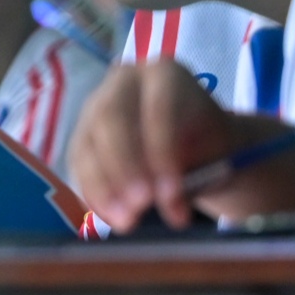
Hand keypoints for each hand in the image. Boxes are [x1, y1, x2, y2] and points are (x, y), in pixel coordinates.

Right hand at [69, 62, 246, 230]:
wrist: (198, 146)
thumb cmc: (211, 145)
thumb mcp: (216, 154)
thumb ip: (197, 174)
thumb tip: (171, 207)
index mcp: (165, 73)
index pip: (156, 107)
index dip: (161, 151)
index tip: (171, 193)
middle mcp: (122, 82)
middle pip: (111, 119)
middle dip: (125, 167)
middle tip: (141, 206)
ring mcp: (95, 107)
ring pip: (88, 144)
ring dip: (104, 187)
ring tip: (126, 221)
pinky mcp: (82, 137)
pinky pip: (78, 165)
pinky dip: (93, 194)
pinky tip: (111, 217)